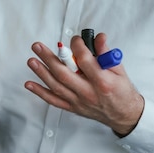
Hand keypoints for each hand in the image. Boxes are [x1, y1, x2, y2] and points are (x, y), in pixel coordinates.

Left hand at [25, 33, 143, 136]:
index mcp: (103, 82)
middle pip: (64, 74)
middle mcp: (88, 92)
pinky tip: (29, 84)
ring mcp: (79, 101)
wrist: (124, 115)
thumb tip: (99, 37)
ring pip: (56, 86)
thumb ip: (107, 53)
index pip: (85, 61)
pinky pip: (53, 100)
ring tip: (31, 60)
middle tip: (37, 46)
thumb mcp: (119, 70)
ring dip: (41, 73)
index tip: (73, 39)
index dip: (77, 47)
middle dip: (49, 58)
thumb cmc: (121, 91)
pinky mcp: (72, 107)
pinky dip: (40, 92)